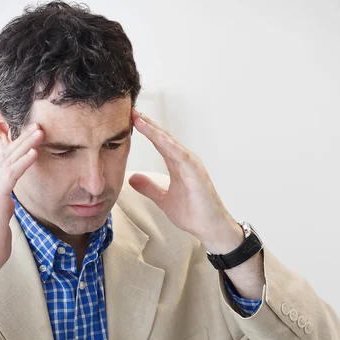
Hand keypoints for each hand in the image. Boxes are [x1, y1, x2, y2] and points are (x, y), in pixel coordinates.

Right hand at [0, 123, 43, 278]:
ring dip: (26, 145)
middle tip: (38, 126)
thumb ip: (4, 208)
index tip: (33, 139)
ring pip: (9, 161)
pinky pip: (11, 175)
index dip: (18, 150)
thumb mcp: (0, 221)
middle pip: (6, 157)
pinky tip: (34, 152)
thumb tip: (10, 201)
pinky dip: (23, 162)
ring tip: (40, 132)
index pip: (4, 164)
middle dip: (23, 140)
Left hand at [129, 109, 242, 253]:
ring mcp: (191, 165)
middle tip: (131, 110)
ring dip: (155, 131)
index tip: (130, 120)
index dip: (145, 131)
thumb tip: (132, 178)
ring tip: (139, 119)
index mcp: (177, 164)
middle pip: (163, 138)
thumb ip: (149, 188)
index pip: (159, 143)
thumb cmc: (194, 213)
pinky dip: (169, 146)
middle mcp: (185, 160)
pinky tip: (158, 138)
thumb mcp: (164, 199)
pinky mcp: (196, 173)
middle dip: (148, 124)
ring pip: (171, 143)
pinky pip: (181, 156)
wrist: (210, 228)